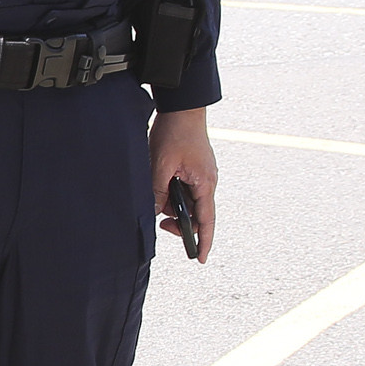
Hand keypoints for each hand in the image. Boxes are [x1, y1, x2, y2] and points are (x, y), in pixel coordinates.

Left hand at [151, 106, 218, 264]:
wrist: (182, 107)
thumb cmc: (175, 133)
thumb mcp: (161, 165)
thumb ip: (159, 192)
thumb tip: (157, 211)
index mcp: (205, 183)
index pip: (206, 220)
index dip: (203, 241)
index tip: (198, 258)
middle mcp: (207, 181)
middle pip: (196, 213)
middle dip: (180, 221)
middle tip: (162, 224)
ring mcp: (202, 174)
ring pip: (188, 201)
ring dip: (173, 204)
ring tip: (158, 191)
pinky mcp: (195, 168)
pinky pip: (185, 188)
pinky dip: (173, 192)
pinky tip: (162, 183)